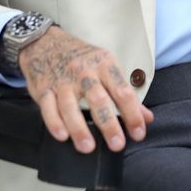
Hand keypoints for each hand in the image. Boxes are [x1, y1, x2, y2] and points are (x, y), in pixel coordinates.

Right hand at [19, 25, 153, 154]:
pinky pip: (48, 107)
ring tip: (88, 148)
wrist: (45, 42)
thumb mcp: (106, 67)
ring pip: (70, 105)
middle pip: (98, 99)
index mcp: (105, 65)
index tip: (139, 133)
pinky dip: (54, 122)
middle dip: (109, 124)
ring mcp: (63, 80)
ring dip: (79, 128)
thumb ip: (125, 93)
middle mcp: (84, 72)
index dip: (133, 114)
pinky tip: (62, 136)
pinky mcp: (43, 88)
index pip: (123, 91)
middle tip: (117, 145)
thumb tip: (147, 118)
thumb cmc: (82, 59)